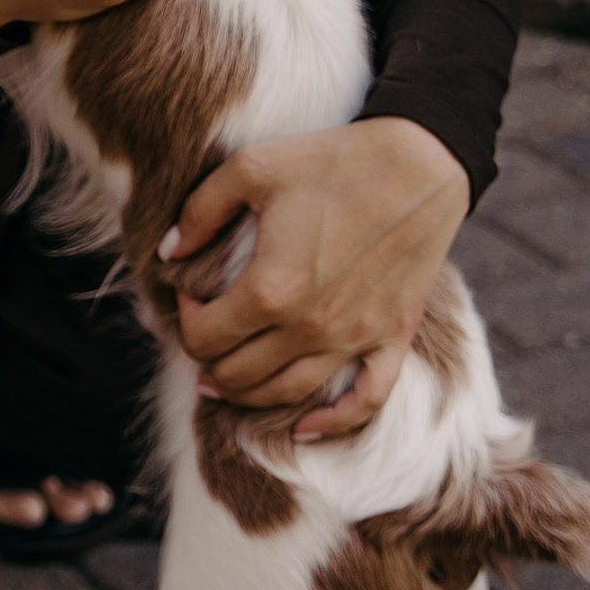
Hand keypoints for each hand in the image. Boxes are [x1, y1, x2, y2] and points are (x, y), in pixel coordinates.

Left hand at [162, 117, 470, 440]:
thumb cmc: (333, 161)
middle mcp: (309, 327)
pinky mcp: (391, 338)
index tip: (190, 293)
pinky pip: (364, 402)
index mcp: (270, 289)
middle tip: (206, 331)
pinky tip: (303, 428)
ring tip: (226, 379)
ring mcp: (353, 338)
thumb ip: (199, 213)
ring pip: (286, 394)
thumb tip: (168, 253)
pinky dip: (331, 423)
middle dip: (209, 359)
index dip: (184, 318)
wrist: (422, 163)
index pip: (203, 337)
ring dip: (247, 394)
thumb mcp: (250, 169)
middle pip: (237, 375)